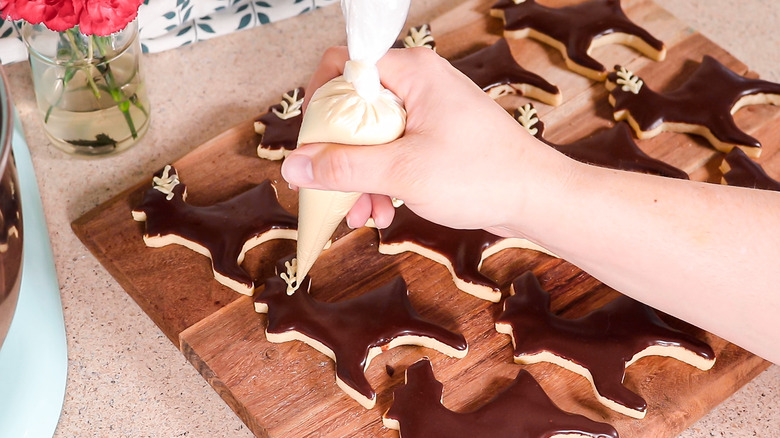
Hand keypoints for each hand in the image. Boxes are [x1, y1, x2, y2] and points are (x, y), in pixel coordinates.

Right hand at [281, 46, 570, 234]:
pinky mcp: (437, 137)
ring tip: (361, 214)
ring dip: (360, 176)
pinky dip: (383, 180)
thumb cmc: (482, 175)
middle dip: (340, 155)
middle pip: (354, 107)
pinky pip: (394, 151)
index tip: (312, 141)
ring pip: (372, 136)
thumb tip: (294, 166)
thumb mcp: (402, 172)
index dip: (319, 101)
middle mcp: (419, 84)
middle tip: (331, 188)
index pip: (343, 66)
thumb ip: (343, 168)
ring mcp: (429, 111)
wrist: (537, 198)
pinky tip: (383, 211)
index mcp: (412, 72)